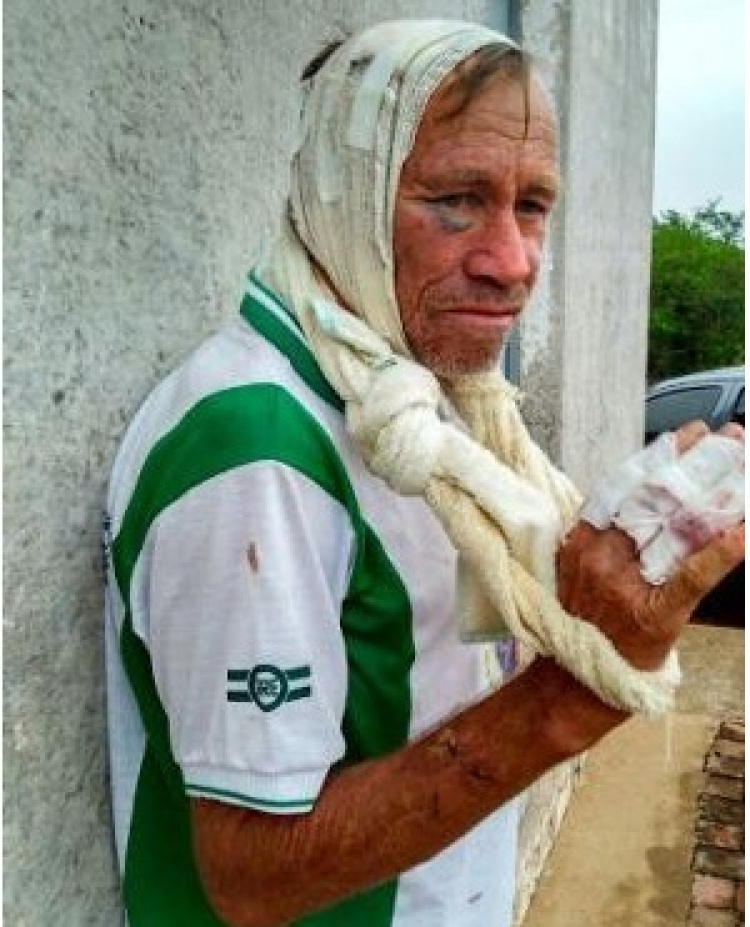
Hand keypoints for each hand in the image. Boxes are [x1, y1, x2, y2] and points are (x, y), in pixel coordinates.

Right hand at [556, 421, 744, 671]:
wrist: (575, 681)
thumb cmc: (584, 622)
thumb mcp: (583, 569)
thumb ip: (608, 535)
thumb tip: (652, 499)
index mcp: (582, 539)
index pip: (625, 485)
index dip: (660, 455)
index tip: (689, 433)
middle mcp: (600, 555)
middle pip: (655, 498)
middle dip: (697, 463)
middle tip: (731, 438)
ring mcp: (625, 584)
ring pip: (675, 529)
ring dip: (716, 495)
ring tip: (745, 468)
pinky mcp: (654, 614)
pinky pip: (690, 577)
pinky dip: (720, 553)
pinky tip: (743, 532)